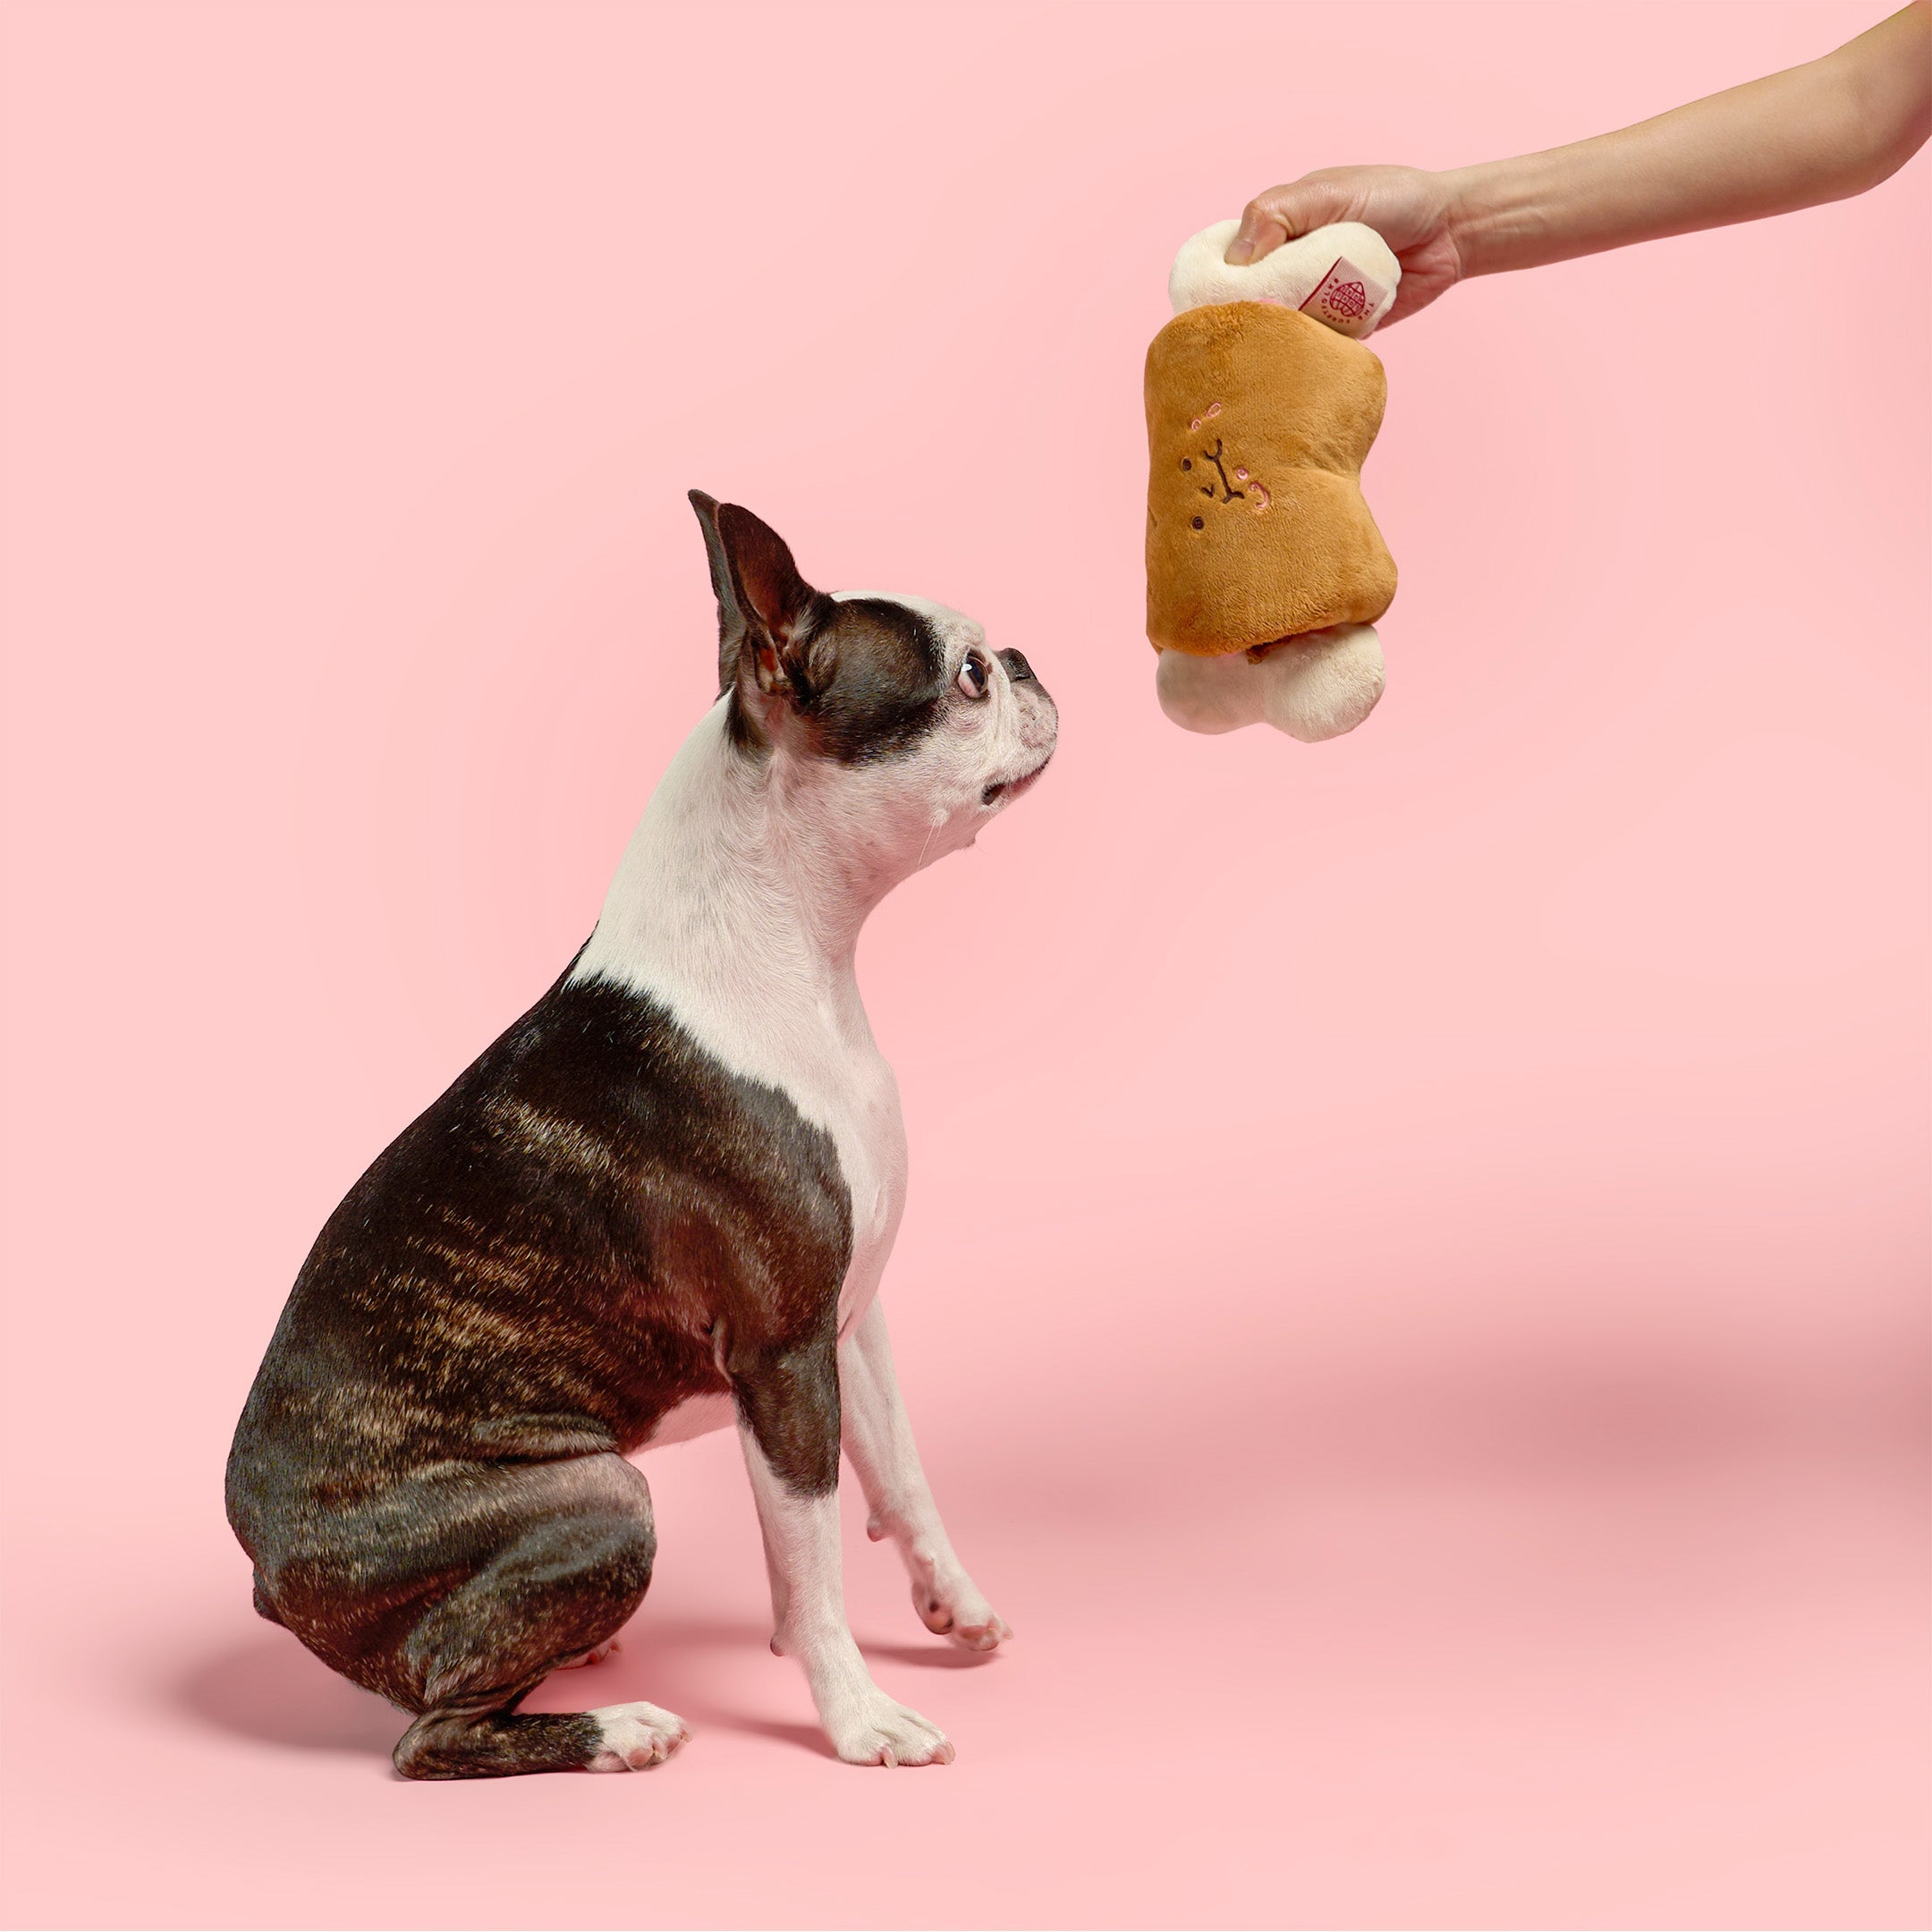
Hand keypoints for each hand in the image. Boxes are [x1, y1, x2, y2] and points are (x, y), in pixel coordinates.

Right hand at [1225, 165, 1464, 327]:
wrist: (1449, 232)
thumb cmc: (1390, 198)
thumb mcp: (1327, 194)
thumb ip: (1278, 214)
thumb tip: (1235, 260)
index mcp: (1279, 233)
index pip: (1231, 262)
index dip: (1217, 281)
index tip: (1211, 299)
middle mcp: (1291, 268)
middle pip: (1251, 302)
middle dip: (1247, 315)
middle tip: (1248, 327)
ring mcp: (1315, 300)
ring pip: (1280, 329)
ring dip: (1278, 338)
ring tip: (1276, 343)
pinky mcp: (1339, 328)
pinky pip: (1314, 347)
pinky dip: (1310, 351)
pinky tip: (1304, 354)